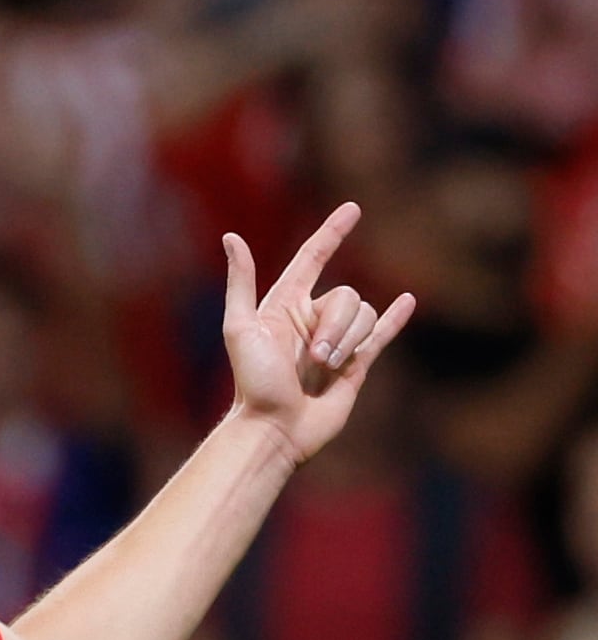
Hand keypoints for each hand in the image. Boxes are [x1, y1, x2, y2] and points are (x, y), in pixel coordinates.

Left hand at [220, 203, 416, 463]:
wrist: (276, 429)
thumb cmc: (253, 383)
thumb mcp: (240, 328)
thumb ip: (240, 283)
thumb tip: (231, 237)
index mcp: (283, 306)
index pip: (313, 258)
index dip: (332, 233)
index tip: (353, 209)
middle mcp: (310, 319)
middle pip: (347, 295)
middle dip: (336, 325)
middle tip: (312, 358)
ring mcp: (334, 341)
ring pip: (365, 316)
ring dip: (349, 341)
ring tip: (324, 370)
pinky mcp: (355, 364)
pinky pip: (382, 333)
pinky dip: (396, 317)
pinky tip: (408, 301)